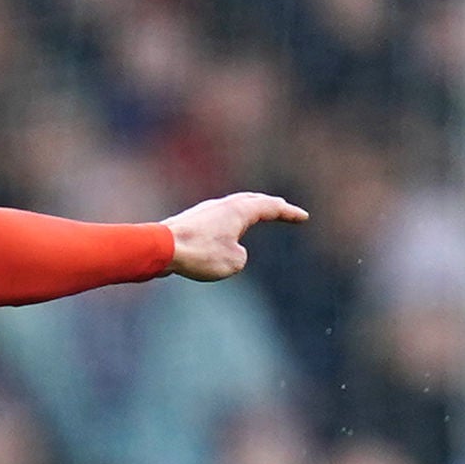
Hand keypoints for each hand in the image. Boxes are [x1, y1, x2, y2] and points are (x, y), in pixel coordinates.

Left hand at [163, 192, 305, 280]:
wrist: (161, 248)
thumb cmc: (199, 254)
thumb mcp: (233, 262)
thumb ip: (240, 256)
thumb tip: (230, 251)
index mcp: (240, 210)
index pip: (272, 207)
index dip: (289, 213)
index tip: (303, 217)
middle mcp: (224, 205)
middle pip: (253, 200)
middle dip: (270, 205)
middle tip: (283, 208)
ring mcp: (206, 211)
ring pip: (233, 206)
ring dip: (248, 208)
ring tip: (256, 211)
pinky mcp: (192, 221)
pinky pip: (218, 218)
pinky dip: (231, 219)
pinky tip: (226, 227)